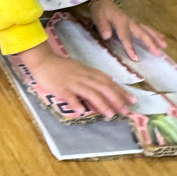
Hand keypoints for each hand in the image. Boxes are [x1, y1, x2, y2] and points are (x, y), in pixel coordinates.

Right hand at [16, 41, 132, 118]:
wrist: (43, 60)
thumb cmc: (61, 66)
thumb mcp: (81, 68)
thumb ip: (94, 75)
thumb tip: (110, 79)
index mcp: (89, 72)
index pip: (108, 82)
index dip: (121, 91)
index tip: (133, 101)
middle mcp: (84, 77)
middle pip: (103, 87)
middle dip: (116, 99)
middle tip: (126, 111)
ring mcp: (73, 82)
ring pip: (90, 92)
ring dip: (101, 103)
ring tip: (110, 115)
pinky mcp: (61, 88)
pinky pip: (70, 96)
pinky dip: (76, 103)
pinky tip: (82, 112)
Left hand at [89, 1, 165, 61]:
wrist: (104, 0)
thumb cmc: (100, 11)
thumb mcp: (98, 17)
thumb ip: (102, 26)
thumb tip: (107, 36)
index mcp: (121, 22)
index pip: (126, 37)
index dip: (130, 48)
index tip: (136, 58)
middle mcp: (130, 21)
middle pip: (142, 33)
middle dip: (151, 43)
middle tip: (159, 53)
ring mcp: (134, 22)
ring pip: (147, 30)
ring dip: (156, 38)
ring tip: (165, 46)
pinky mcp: (135, 22)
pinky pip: (147, 28)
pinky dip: (155, 33)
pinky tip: (162, 38)